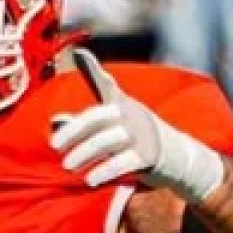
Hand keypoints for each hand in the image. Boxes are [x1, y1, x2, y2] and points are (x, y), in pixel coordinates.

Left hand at [50, 49, 225, 200]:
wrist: (178, 156)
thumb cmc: (133, 138)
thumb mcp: (110, 127)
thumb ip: (82, 123)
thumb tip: (55, 119)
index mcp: (120, 104)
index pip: (105, 84)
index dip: (92, 69)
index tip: (79, 52)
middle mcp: (130, 114)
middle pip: (98, 116)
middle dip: (74, 130)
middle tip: (55, 146)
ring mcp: (140, 134)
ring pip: (108, 140)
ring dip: (85, 153)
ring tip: (67, 166)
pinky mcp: (148, 156)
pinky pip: (124, 162)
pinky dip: (105, 170)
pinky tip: (90, 179)